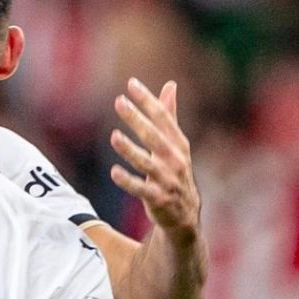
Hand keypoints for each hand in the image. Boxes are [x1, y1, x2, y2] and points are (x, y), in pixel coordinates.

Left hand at [110, 80, 200, 237]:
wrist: (185, 214)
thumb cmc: (175, 173)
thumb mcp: (175, 144)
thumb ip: (169, 115)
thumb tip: (170, 85)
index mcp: (179, 144)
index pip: (163, 117)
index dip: (148, 100)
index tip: (132, 84)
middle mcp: (176, 160)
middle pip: (154, 136)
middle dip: (137, 119)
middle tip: (120, 102)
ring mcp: (168, 180)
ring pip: (147, 163)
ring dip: (130, 149)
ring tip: (113, 136)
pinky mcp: (159, 199)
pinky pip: (141, 189)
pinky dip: (128, 181)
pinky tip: (114, 172)